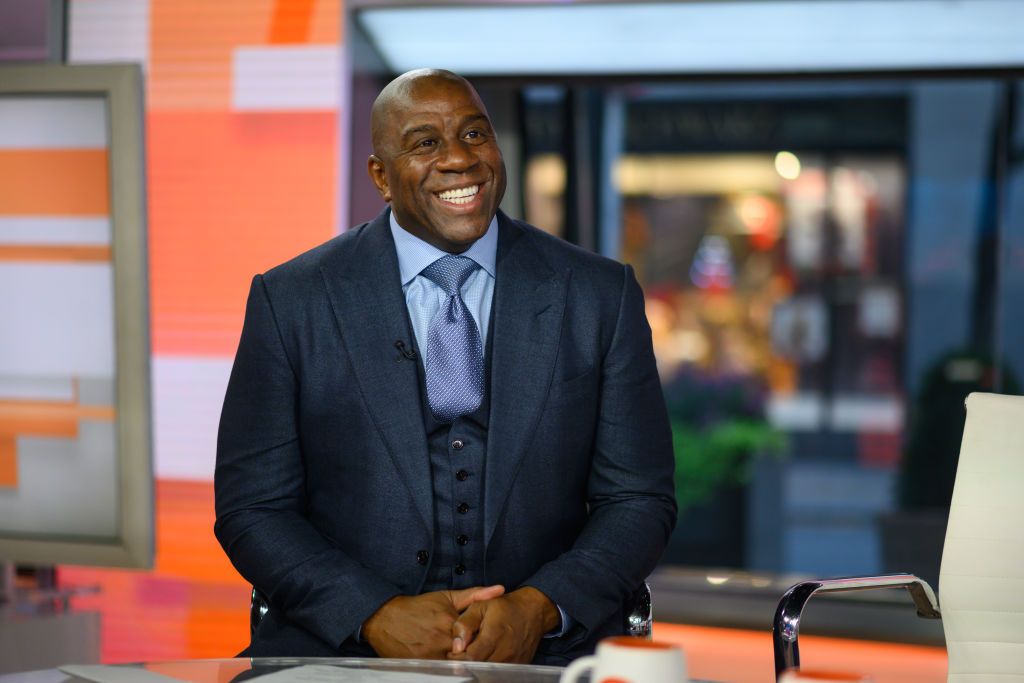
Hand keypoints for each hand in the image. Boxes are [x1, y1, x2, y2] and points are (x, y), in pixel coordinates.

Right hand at [362, 585, 503, 658]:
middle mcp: (441, 640)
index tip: (488, 644)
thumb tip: (501, 589)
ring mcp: (430, 655)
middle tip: (480, 657)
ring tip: (464, 661)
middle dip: (473, 657)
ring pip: (454, 667)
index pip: (477, 639)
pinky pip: (439, 672)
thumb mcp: (447, 597)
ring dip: (460, 665)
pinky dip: (446, 670)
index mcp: (450, 622)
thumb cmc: (418, 607)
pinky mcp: (419, 665)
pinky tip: (449, 666)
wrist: (385, 617)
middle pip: (467, 656)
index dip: (484, 644)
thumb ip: (475, 594)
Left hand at [448, 586, 559, 663]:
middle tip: (462, 654)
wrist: (532, 612)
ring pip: (488, 674)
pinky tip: (486, 659)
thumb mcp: (480, 606)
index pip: (470, 658)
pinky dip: (489, 670)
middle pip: (478, 669)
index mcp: (494, 635)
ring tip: (474, 656)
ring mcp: (513, 661)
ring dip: (477, 668)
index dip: (458, 658)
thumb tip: (456, 645)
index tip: (454, 651)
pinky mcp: (518, 667)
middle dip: (466, 664)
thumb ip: (465, 623)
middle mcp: (505, 651)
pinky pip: (499, 674)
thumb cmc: (503, 608)